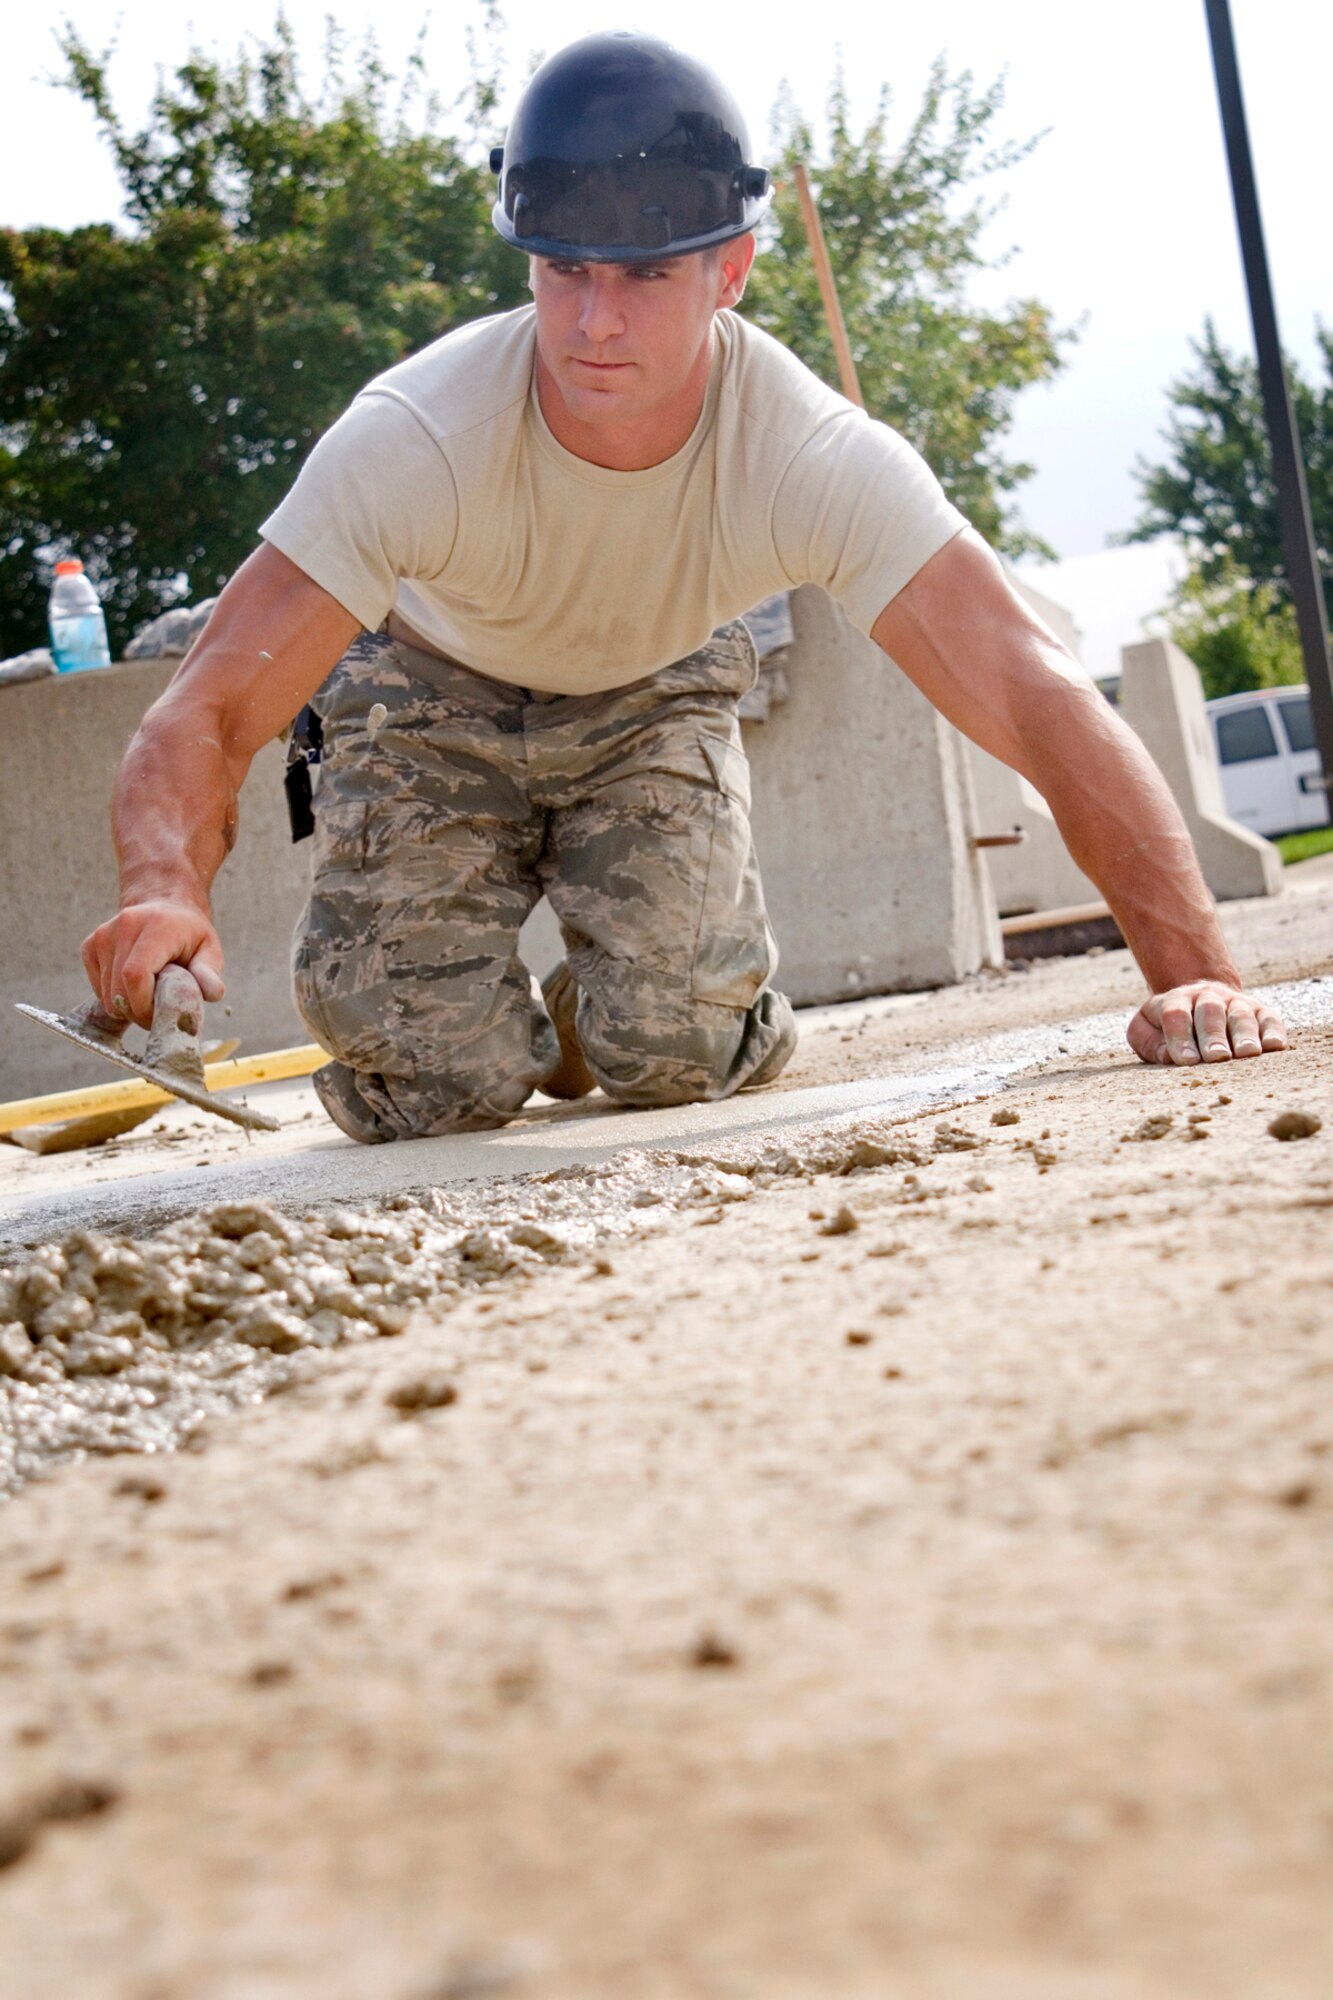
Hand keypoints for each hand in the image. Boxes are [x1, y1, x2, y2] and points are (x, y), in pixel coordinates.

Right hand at [81, 900, 224, 1029]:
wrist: (163, 905)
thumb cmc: (188, 933)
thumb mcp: (209, 950)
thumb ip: (209, 972)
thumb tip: (214, 993)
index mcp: (156, 926)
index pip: (136, 975)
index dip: (144, 1005)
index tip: (161, 1017)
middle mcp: (124, 927)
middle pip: (119, 990)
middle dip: (138, 1013)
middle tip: (159, 1013)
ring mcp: (103, 936)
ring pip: (106, 994)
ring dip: (127, 1008)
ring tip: (149, 997)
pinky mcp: (90, 946)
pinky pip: (98, 989)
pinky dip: (115, 998)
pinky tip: (134, 986)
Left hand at [1127, 980, 1286, 1065]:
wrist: (1200, 1001)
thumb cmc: (1167, 1028)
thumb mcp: (1145, 1030)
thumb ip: (1149, 1043)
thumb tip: (1169, 1058)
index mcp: (1176, 1000)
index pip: (1176, 1015)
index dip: (1180, 1037)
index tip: (1186, 1060)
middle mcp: (1207, 998)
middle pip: (1210, 1013)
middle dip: (1213, 1036)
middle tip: (1216, 1057)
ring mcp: (1236, 1002)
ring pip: (1240, 1016)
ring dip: (1244, 1035)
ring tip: (1247, 1053)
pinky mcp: (1260, 1011)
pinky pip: (1269, 1019)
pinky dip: (1273, 1032)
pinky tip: (1274, 1046)